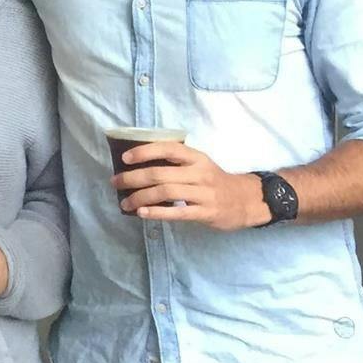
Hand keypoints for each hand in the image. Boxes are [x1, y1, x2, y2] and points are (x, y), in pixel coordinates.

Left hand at [115, 140, 266, 229]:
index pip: (168, 149)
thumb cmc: (215, 181)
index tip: (124, 158)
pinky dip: (157, 212)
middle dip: (133, 178)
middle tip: (116, 183)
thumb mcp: (199, 165)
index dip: (144, 151)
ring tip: (125, 203)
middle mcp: (199, 173)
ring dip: (140, 197)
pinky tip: (142, 213)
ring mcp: (204, 193)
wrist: (247, 200)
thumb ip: (175, 164)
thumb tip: (138, 165)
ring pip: (165, 192)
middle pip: (160, 173)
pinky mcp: (206, 212)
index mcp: (196, 158)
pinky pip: (178, 212)